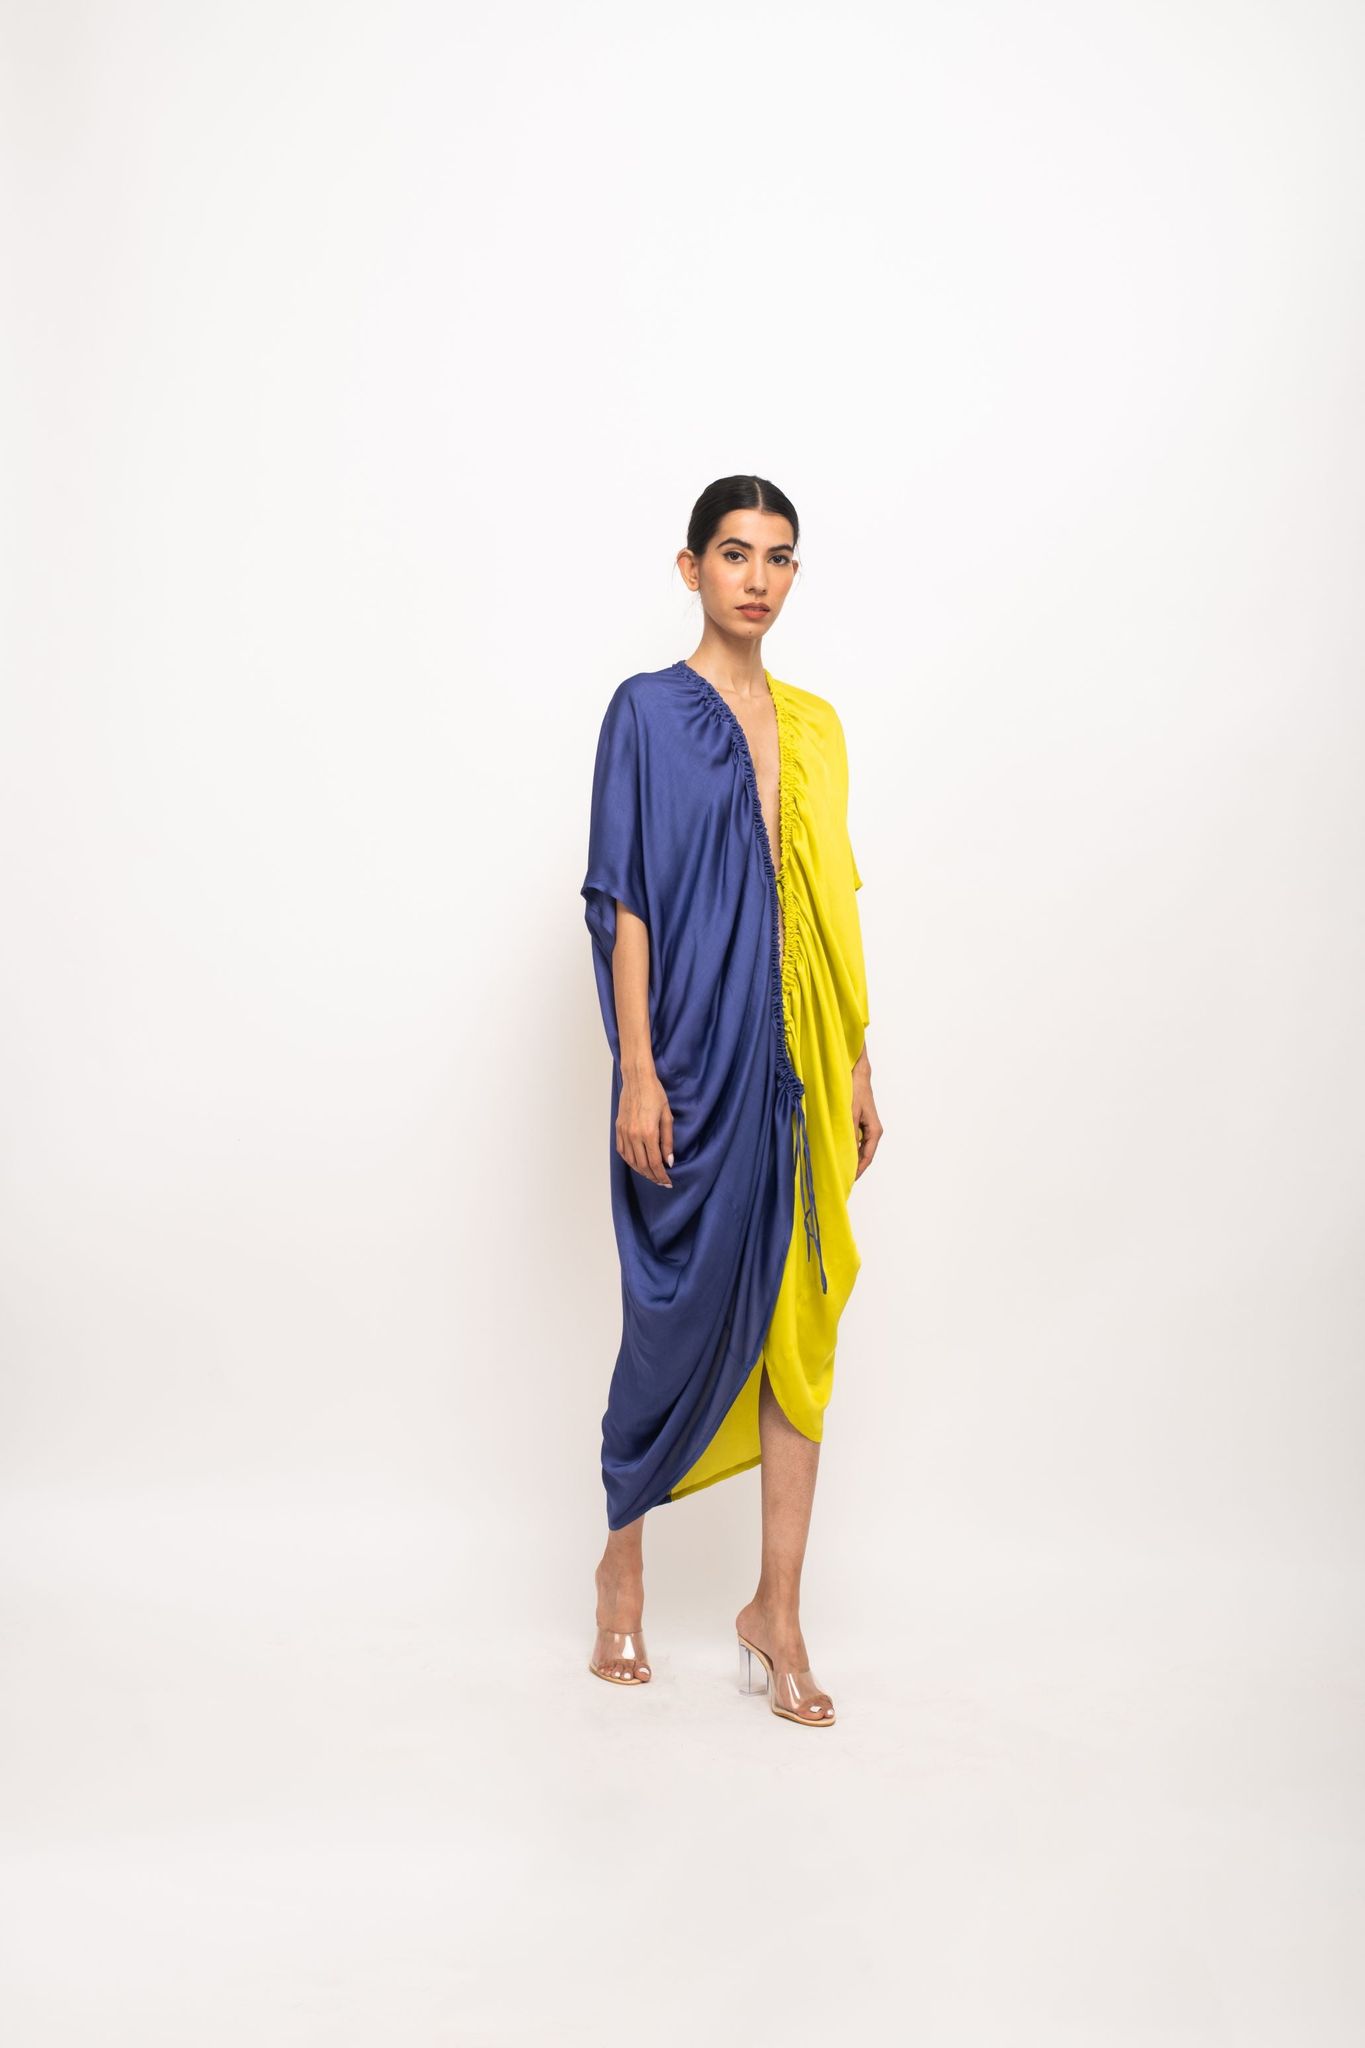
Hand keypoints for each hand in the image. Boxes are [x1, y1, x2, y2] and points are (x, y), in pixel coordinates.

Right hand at [616, 1066, 674, 1186]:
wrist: (637, 1079)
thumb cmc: (655, 1094)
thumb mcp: (667, 1117)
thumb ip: (668, 1141)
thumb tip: (668, 1161)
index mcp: (648, 1133)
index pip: (655, 1162)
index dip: (662, 1175)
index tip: (667, 1182)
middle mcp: (634, 1135)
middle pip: (642, 1165)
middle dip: (652, 1176)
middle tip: (661, 1181)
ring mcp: (624, 1132)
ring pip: (631, 1161)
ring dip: (641, 1171)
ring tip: (651, 1174)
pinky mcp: (618, 1128)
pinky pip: (622, 1151)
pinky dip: (629, 1161)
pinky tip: (637, 1163)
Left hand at [851, 1060, 882, 1180]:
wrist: (858, 1074)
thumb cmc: (855, 1090)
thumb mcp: (850, 1111)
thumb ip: (849, 1131)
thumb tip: (846, 1150)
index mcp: (874, 1131)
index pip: (867, 1156)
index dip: (858, 1169)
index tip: (849, 1179)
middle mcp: (873, 1132)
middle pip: (864, 1155)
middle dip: (854, 1167)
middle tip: (841, 1178)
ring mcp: (868, 1128)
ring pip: (860, 1148)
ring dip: (851, 1157)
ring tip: (839, 1168)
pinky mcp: (861, 1123)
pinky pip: (856, 1141)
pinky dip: (849, 1148)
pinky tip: (839, 1152)